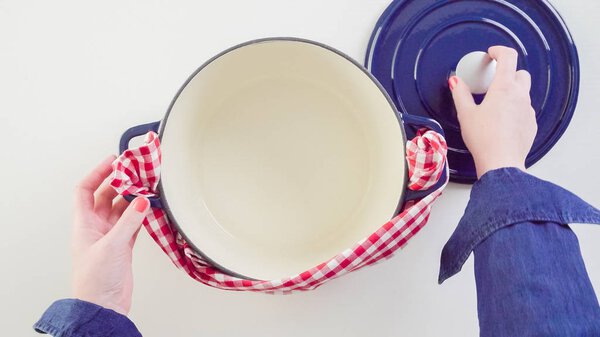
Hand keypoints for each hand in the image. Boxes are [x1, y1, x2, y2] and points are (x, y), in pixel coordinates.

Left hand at [72, 155, 148, 314]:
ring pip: (123, 208)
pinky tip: (150, 208)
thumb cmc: (95, 280)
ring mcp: (111, 236)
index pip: (85, 189)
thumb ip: (129, 221)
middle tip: (137, 171)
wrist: (103, 306)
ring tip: (148, 187)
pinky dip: (142, 215)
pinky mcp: (124, 246)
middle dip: (121, 183)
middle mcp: (96, 227)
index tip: (114, 161)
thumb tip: (141, 200)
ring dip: (134, 198)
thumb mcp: (112, 245)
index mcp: (84, 224)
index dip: (98, 173)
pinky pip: (133, 223)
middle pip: (107, 196)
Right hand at [449, 46, 537, 178]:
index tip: (491, 54)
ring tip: (495, 104)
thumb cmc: (484, 139)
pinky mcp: (531, 124)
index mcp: (504, 88)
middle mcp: (520, 96)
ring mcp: (528, 110)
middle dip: (508, 72)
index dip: (499, 51)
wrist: (501, 162)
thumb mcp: (466, 114)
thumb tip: (455, 81)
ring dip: (512, 92)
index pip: (508, 57)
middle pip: (520, 73)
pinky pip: (525, 109)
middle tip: (492, 81)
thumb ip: (460, 93)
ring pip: (524, 92)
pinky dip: (515, 109)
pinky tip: (502, 121)